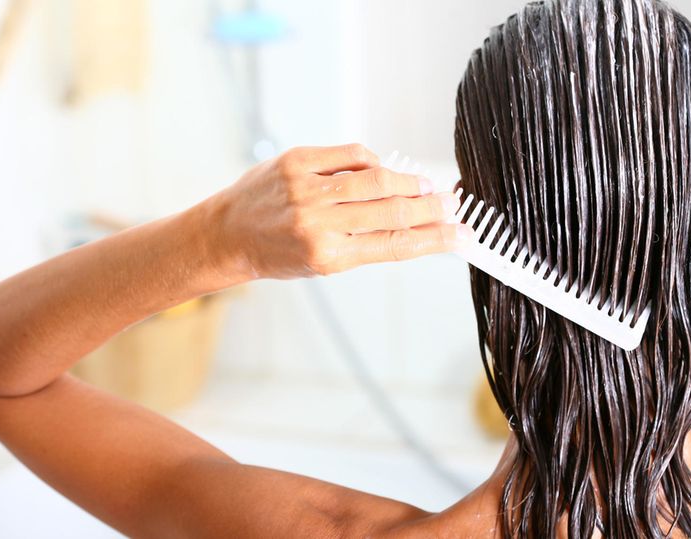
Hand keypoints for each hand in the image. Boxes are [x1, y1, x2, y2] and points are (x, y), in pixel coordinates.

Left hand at [210, 144, 469, 278]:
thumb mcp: (324, 263)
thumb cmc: (277, 253)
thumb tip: (415, 226)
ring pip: (377, 179)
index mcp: (329, 256)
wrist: (228, 236)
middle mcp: (318, 223)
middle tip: (452, 205)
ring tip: (428, 186)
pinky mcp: (297, 161)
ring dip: (410, 182)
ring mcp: (307, 189)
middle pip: (393, 211)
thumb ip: (366, 243)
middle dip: (431, 208)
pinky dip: (373, 161)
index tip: (461, 236)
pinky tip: (383, 169)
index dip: (435, 239)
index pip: (396, 246)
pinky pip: (350, 155)